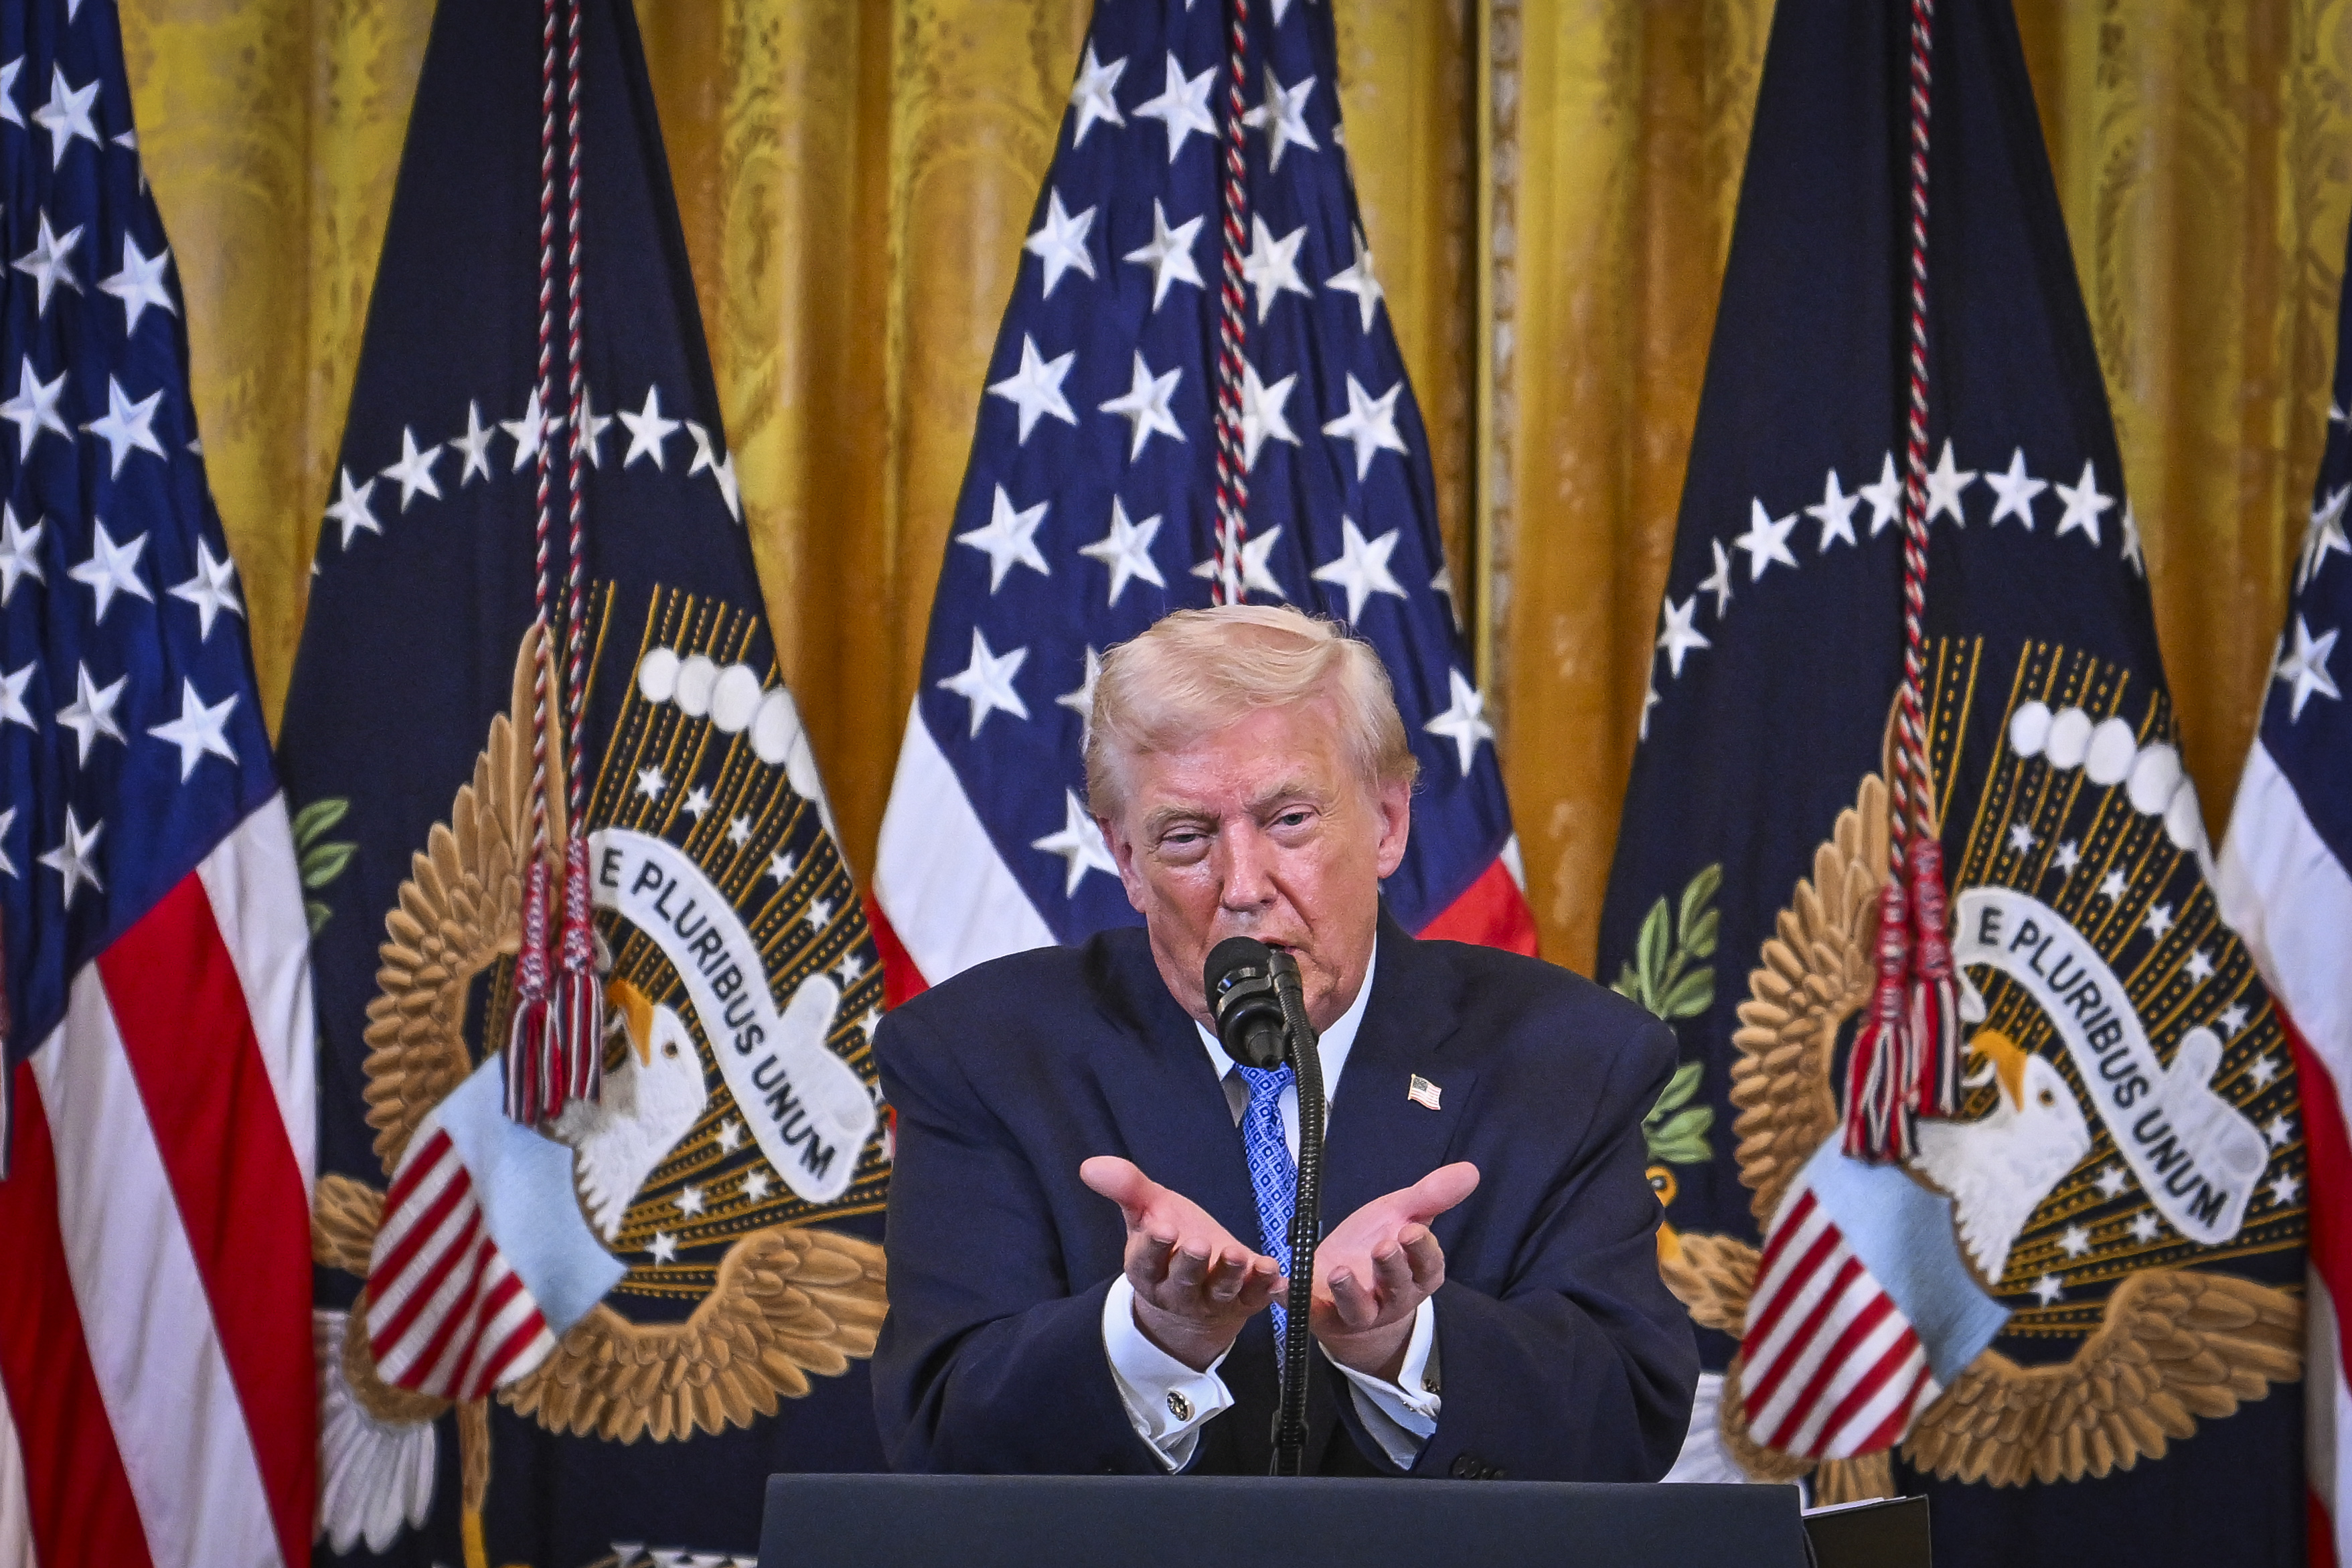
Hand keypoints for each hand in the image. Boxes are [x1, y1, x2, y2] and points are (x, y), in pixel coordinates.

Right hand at [1081, 1155, 1284, 1371]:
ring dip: (1231, 1274)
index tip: (1161, 1228)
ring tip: (1238, 1256)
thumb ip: (1127, 1189)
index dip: (1153, 1247)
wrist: (1198, 1290)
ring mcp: (1213, 1300)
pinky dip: (1267, 1287)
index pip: (1145, 1262)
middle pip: (1183, 1280)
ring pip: (1220, 1290)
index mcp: (1148, 1271)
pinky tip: (1275, 1273)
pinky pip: (1256, 1297)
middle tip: (1198, 1244)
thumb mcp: (1148, 1212)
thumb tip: (1090, 1166)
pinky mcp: (1245, 1302)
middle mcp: (1178, 1292)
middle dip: (1191, 1263)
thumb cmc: (1172, 1243)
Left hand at [1310, 1162, 1479, 1380]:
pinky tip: (1282, 1284)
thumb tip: (1471, 1171)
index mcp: (1417, 1274)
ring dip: (1349, 1292)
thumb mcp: (1401, 1214)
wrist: (1339, 1280)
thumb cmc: (1375, 1244)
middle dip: (1391, 1268)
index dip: (1422, 1250)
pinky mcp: (1322, 1316)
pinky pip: (1309, 1312)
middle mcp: (1392, 1299)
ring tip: (1339, 1271)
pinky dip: (1294, 1299)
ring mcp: (1357, 1312)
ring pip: (1359, 1310)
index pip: (1428, 1266)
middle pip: (1398, 1289)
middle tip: (1383, 1246)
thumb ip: (1432, 1196)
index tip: (1411, 1230)